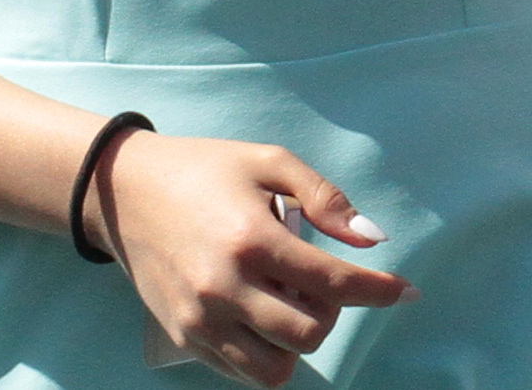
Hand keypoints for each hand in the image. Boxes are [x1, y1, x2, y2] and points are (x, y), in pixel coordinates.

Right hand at [92, 132, 407, 388]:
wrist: (124, 192)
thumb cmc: (205, 170)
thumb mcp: (270, 162)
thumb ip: (326, 199)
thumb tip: (371, 239)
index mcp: (252, 239)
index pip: (332, 283)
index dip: (378, 291)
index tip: (406, 291)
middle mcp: (224, 288)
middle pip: (309, 333)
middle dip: (331, 311)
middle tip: (320, 281)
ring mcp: (199, 320)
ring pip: (274, 368)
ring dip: (297, 342)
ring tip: (289, 301)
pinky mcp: (181, 337)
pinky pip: (239, 371)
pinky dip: (264, 353)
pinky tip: (264, 316)